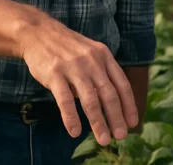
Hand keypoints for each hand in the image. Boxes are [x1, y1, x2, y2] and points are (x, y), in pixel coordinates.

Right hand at [19, 19, 137, 145]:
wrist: (39, 33)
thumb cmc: (68, 48)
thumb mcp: (91, 53)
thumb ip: (102, 73)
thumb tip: (113, 103)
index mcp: (104, 56)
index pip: (122, 83)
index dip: (128, 104)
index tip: (133, 122)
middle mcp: (92, 61)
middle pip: (109, 94)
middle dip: (116, 117)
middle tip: (121, 136)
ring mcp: (73, 67)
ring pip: (90, 100)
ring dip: (98, 122)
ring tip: (104, 139)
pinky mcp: (54, 73)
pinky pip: (65, 100)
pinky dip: (71, 118)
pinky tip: (75, 132)